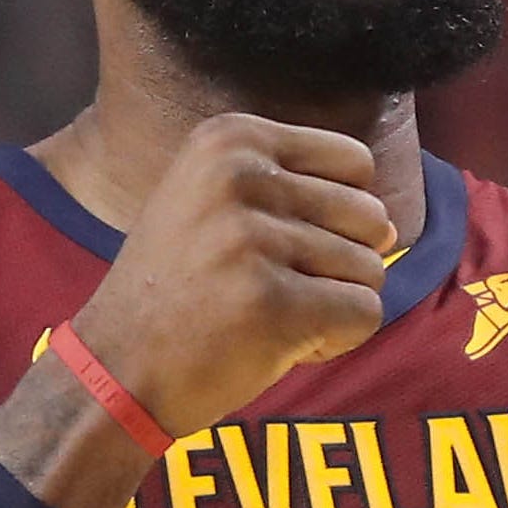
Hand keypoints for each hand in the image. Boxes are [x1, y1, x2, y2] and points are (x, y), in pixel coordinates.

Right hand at [73, 112, 396, 435]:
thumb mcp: (213, 203)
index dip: (334, 214)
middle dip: (339, 264)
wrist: (115, 370)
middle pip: (369, 215)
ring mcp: (255, 240)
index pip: (355, 161)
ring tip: (266, 319)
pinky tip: (280, 346)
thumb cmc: (176, 292)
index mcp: (228, 138)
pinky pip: (365, 314)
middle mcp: (241, 176)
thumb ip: (300, 196)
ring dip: (332, 307)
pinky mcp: (275, 304)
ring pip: (371, 270)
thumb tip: (391, 227)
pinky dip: (336, 340)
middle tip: (272, 291)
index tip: (276, 246)